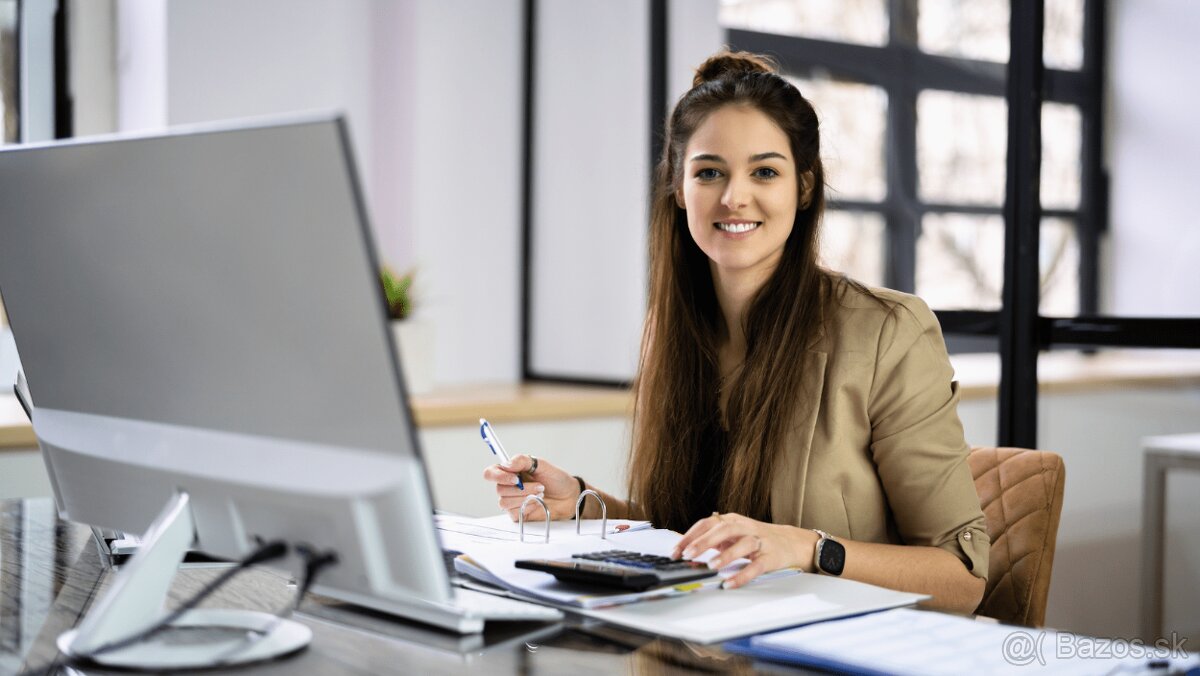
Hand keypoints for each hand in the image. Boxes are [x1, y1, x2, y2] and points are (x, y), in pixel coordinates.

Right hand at [482, 454, 580, 520]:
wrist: (568, 496)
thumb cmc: (555, 479)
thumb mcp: (542, 464)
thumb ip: (523, 460)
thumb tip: (506, 464)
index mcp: (510, 472)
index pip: (490, 473)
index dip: (498, 475)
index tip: (515, 478)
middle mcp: (508, 486)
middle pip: (499, 489)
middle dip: (521, 488)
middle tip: (539, 486)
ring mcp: (512, 501)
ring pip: (504, 502)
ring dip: (525, 497)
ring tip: (540, 493)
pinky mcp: (517, 514)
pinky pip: (513, 512)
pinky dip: (527, 506)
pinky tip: (537, 503)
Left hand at [670, 512, 818, 588]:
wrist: (791, 542)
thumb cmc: (756, 539)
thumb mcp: (732, 535)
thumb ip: (712, 541)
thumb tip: (686, 551)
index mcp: (732, 520)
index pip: (707, 523)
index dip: (690, 536)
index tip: (675, 551)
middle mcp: (745, 528)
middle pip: (723, 529)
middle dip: (704, 542)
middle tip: (688, 555)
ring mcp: (759, 541)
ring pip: (742, 544)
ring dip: (726, 555)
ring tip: (711, 566)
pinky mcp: (771, 557)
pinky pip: (756, 566)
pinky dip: (743, 575)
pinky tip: (730, 583)